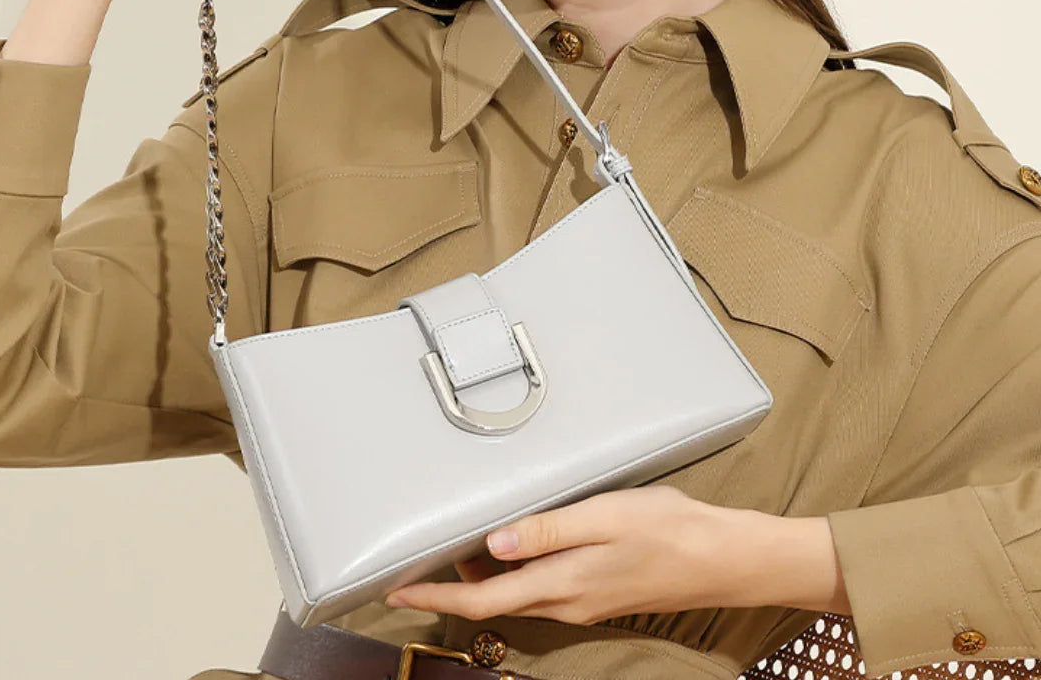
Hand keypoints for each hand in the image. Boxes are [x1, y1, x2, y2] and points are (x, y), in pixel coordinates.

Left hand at [382, 484, 764, 624]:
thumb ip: (545, 532)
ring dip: (484, 581)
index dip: (435, 599)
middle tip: (421, 564)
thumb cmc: (668, 531)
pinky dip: (516, 575)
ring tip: (460, 551)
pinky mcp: (599, 594)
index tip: (398, 595)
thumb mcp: (603, 518)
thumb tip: (493, 546)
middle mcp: (568, 602)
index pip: (484, 600)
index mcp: (563, 583)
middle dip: (453, 588)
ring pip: (518, 596)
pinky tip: (516, 550)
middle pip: (496, 602)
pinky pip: (543, 590)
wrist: (722, 559)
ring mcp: (584, 602)